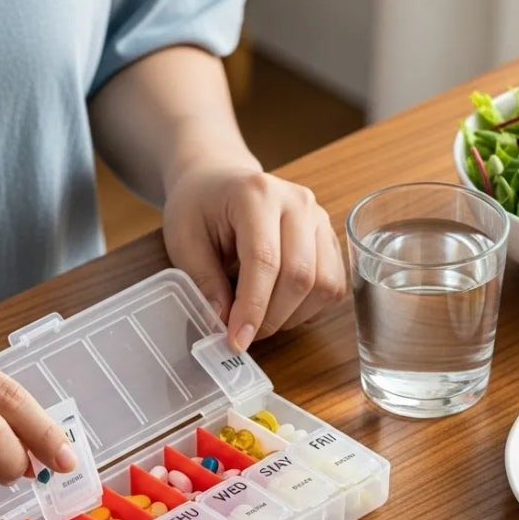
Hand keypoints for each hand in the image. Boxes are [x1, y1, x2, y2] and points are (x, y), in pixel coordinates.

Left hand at [162, 166, 346, 350]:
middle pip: (300, 275)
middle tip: (244, 334)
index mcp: (256, 194)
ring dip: (293, 316)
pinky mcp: (329, 237)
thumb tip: (225, 323)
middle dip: (272, 317)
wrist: (219, 179)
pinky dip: (310, 309)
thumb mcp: (184, 240)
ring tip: (262, 318)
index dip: (253, 307)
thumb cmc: (199, 207)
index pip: (265, 260)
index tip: (236, 340)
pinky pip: (334, 285)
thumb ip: (204, 281)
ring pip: (324, 284)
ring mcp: (319, 218)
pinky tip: (282, 307)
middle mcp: (297, 202)